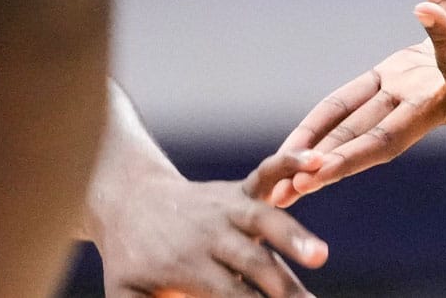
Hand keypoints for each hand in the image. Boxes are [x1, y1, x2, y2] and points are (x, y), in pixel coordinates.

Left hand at [94, 152, 326, 297]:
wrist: (128, 201)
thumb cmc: (131, 262)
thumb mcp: (127, 296)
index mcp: (184, 266)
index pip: (228, 294)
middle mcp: (210, 236)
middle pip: (253, 263)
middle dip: (282, 288)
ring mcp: (227, 209)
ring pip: (266, 221)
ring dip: (294, 237)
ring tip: (319, 256)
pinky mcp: (240, 190)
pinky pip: (267, 173)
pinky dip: (291, 163)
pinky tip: (319, 160)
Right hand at [266, 0, 445, 207]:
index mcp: (403, 84)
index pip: (343, 109)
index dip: (309, 132)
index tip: (277, 161)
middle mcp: (419, 99)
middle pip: (357, 131)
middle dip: (316, 161)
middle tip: (279, 191)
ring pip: (391, 129)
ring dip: (352, 148)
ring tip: (314, 169)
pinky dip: (442, 37)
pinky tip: (422, 14)